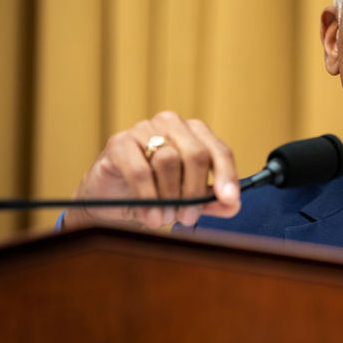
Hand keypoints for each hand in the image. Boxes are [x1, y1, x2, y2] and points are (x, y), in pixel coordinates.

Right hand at [63, 111, 239, 228]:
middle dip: (195, 190)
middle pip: (196, 153)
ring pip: (169, 160)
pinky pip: (139, 169)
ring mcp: (144, 129)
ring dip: (170, 196)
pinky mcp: (119, 142)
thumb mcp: (186, 198)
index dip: (228, 176)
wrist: (110, 198)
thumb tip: (233, 205)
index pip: (219, 150)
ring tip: (165, 218)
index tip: (230, 200)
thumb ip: (210, 200)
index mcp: (195, 133)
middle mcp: (172, 124)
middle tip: (189, 217)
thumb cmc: (153, 192)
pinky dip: (148, 196)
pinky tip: (150, 215)